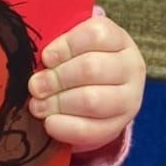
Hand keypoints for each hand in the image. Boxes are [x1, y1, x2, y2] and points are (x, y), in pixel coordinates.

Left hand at [27, 15, 144, 153]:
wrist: (96, 93)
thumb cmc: (76, 62)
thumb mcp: (72, 47)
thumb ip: (57, 49)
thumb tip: (39, 61)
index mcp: (118, 40)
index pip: (95, 35)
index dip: (65, 46)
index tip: (46, 58)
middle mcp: (130, 67)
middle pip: (91, 68)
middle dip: (56, 78)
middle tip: (35, 86)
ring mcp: (129, 98)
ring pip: (92, 100)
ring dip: (59, 103)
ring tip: (38, 105)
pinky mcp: (119, 126)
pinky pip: (93, 130)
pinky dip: (66, 127)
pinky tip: (49, 123)